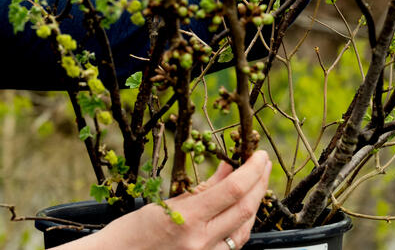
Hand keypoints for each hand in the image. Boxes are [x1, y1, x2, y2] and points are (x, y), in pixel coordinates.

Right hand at [73, 151, 271, 249]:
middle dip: (259, 182)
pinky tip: (243, 208)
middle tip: (262, 162)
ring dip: (254, 203)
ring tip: (257, 181)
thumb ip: (201, 188)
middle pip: (245, 209)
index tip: (258, 154)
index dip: (252, 169)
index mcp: (188, 219)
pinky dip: (242, 222)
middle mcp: (201, 241)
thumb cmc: (132, 231)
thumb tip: (228, 169)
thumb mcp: (165, 202)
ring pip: (245, 228)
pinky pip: (234, 243)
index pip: (233, 190)